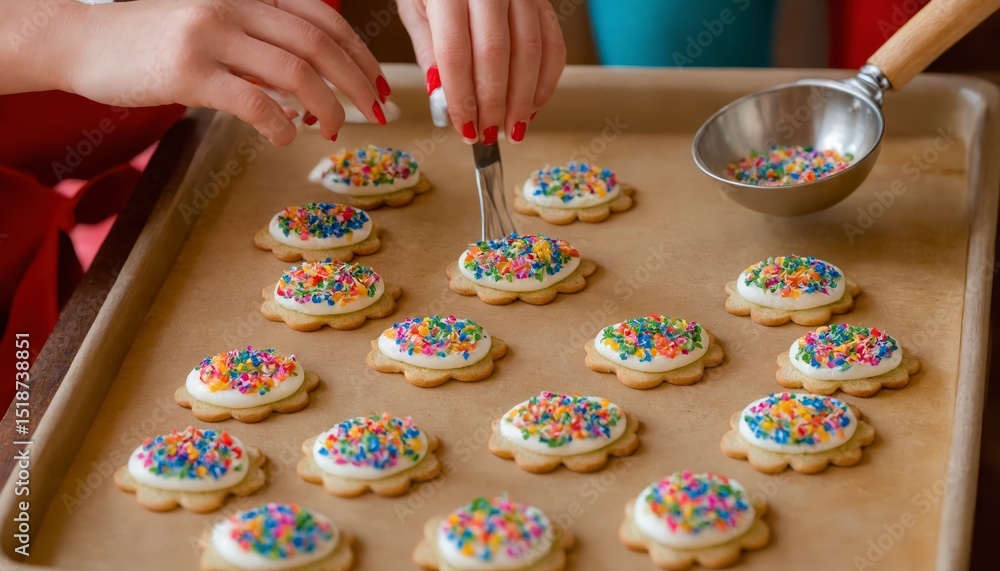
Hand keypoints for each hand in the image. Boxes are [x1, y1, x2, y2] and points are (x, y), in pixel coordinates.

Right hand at [62, 0, 390, 144]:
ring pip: (294, 72)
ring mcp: (211, 36)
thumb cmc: (154, 42)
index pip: (322, 20)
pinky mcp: (189, 71)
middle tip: (375, 113)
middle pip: (318, 44)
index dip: (358, 53)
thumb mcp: (215, 27)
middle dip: (356, 82)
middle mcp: (235, 6)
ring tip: (332, 129)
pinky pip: (253, 101)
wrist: (84, 41)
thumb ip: (260, 44)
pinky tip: (286, 137)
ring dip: (326, 106)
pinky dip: (280, 124)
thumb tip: (311, 84)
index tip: (378, 85)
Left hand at [398, 0, 565, 144]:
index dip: (462, 97)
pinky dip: (545, 80)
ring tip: (513, 128)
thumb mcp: (415, 7)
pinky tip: (533, 104)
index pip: (456, 53)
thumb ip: (429, 51)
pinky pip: (552, 43)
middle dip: (493, 104)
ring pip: (529, 52)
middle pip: (496, 55)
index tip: (464, 128)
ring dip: (523, 99)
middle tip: (488, 133)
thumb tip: (443, 101)